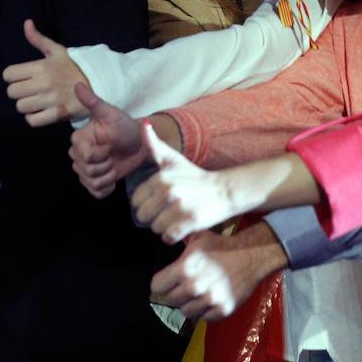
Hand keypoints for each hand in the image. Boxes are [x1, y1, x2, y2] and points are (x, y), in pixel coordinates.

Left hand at [3, 19, 88, 126]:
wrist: (97, 82)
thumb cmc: (73, 66)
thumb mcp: (57, 50)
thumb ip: (38, 39)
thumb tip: (26, 23)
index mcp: (41, 66)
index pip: (8, 74)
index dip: (11, 76)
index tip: (20, 77)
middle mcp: (44, 83)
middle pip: (12, 92)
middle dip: (17, 91)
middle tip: (27, 90)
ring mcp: (51, 100)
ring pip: (20, 107)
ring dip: (25, 105)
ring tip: (34, 101)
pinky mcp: (58, 114)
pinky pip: (33, 121)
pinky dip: (33, 118)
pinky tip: (39, 111)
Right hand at [68, 82, 148, 197]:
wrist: (139, 144)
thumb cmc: (125, 126)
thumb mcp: (111, 113)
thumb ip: (93, 102)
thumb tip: (77, 84)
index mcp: (79, 140)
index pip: (86, 156)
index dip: (101, 153)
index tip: (111, 144)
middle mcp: (78, 156)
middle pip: (87, 171)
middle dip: (106, 164)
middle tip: (114, 153)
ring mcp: (85, 171)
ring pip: (92, 182)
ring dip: (109, 175)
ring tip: (115, 163)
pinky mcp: (94, 183)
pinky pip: (96, 192)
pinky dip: (108, 187)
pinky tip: (114, 175)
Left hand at [131, 123, 233, 243]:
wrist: (224, 191)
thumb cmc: (195, 177)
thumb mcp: (173, 159)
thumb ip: (154, 145)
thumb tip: (144, 124)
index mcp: (161, 177)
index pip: (136, 200)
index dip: (146, 204)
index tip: (159, 201)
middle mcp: (168, 190)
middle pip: (143, 216)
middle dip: (153, 217)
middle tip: (168, 211)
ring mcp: (179, 206)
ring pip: (155, 228)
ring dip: (164, 227)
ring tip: (176, 218)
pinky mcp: (191, 221)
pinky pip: (168, 237)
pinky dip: (172, 236)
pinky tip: (181, 227)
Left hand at [150, 225, 288, 320]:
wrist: (250, 257)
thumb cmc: (222, 246)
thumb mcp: (197, 238)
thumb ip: (179, 241)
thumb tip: (164, 237)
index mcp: (184, 269)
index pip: (157, 286)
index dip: (160, 283)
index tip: (164, 282)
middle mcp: (194, 287)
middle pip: (169, 300)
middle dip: (173, 293)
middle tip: (182, 287)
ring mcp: (209, 300)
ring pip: (185, 312)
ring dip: (188, 304)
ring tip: (196, 294)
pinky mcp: (222, 310)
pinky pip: (204, 317)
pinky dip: (204, 311)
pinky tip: (209, 299)